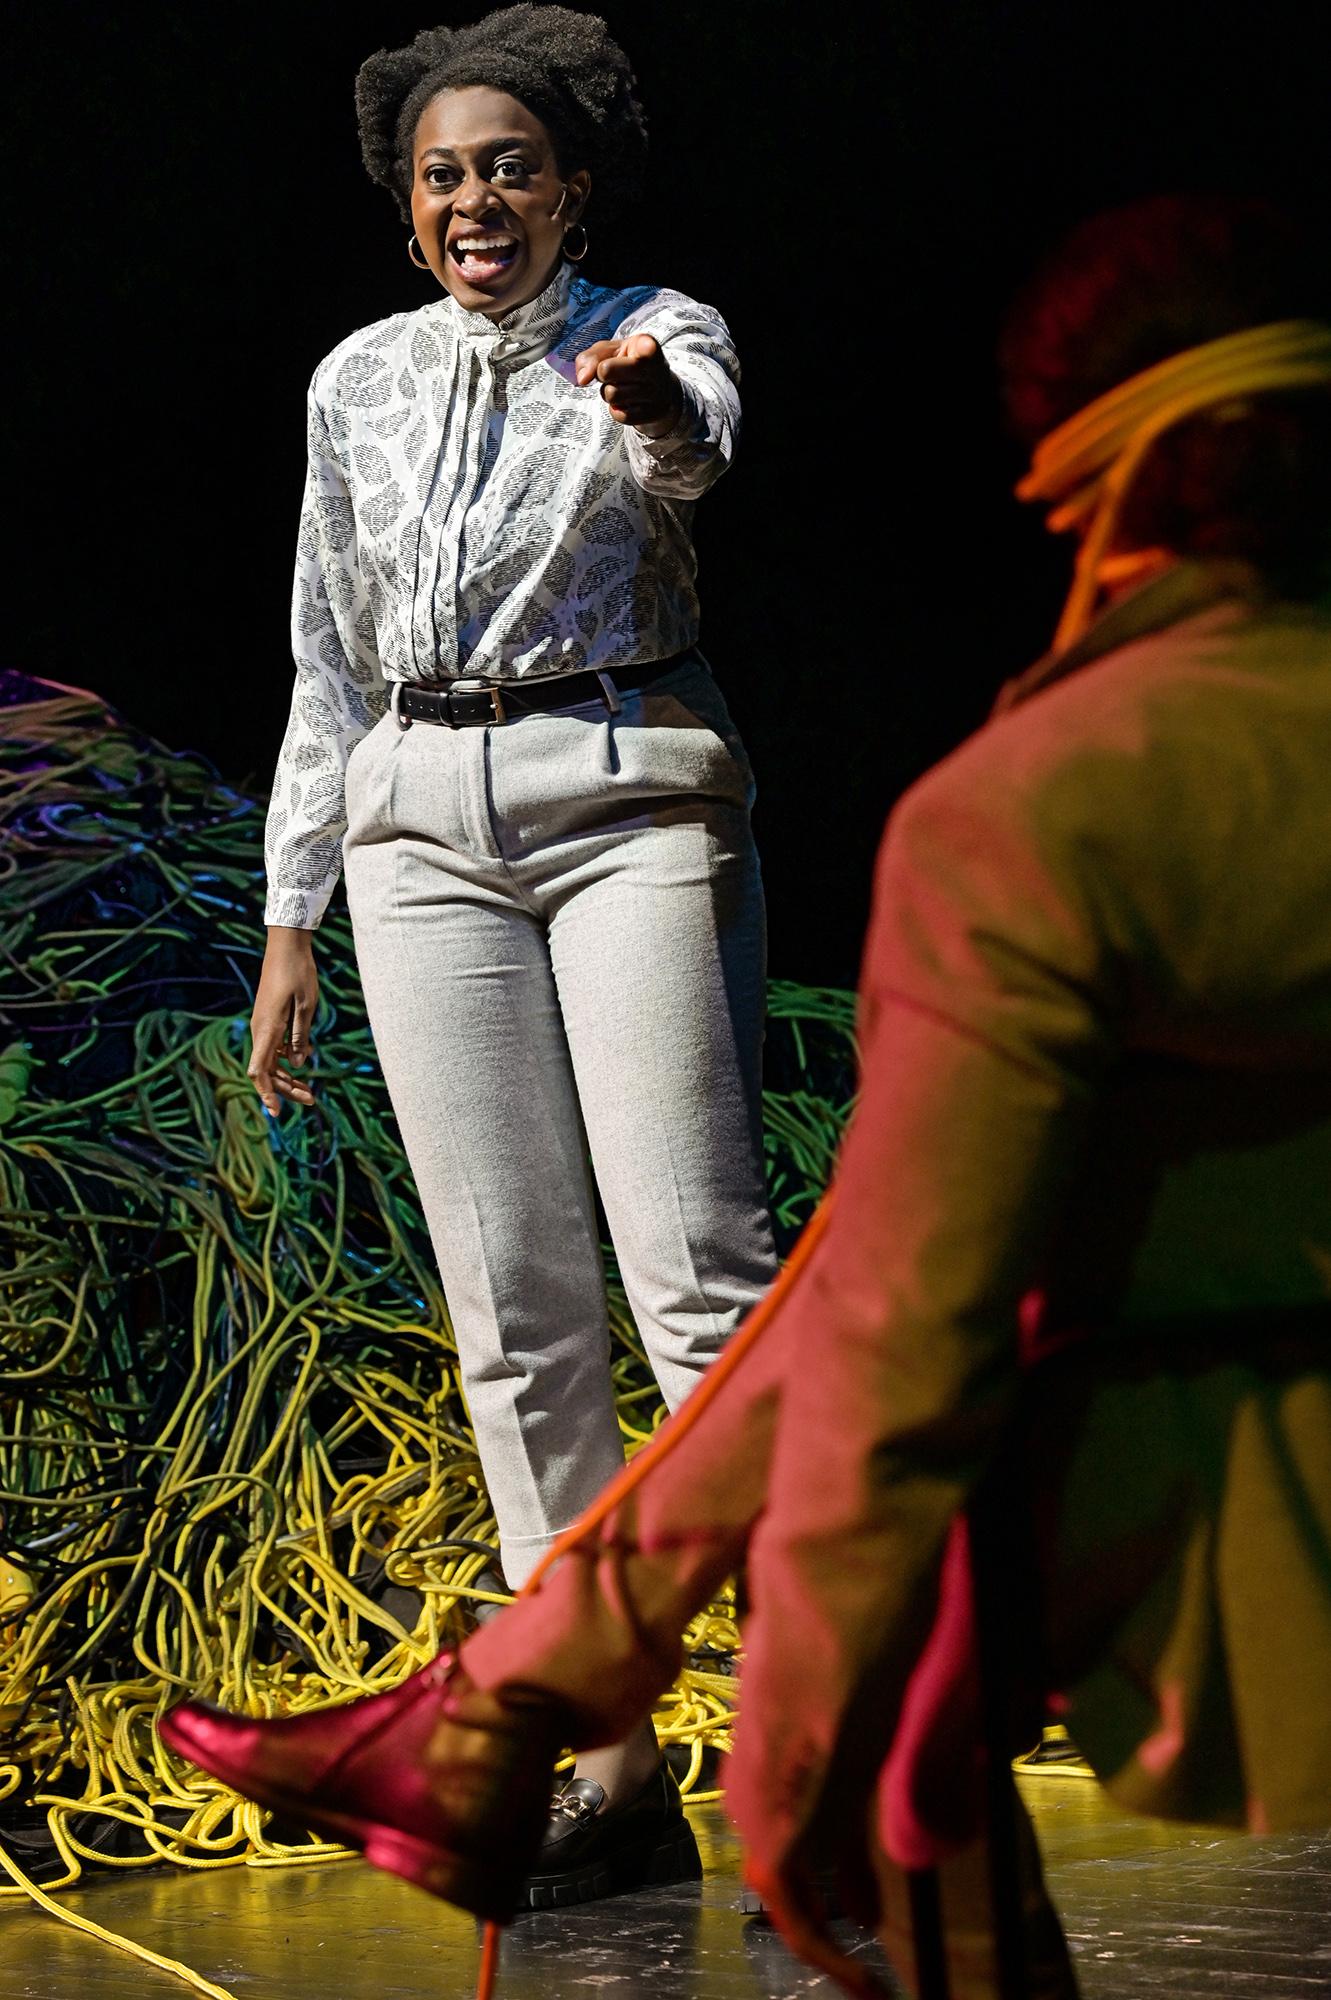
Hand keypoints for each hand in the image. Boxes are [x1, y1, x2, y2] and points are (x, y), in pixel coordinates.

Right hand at [248, 927, 318, 1115]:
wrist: (286, 946)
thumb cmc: (299, 973)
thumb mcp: (307, 1006)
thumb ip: (300, 1036)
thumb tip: (296, 1064)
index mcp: (267, 1029)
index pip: (259, 1071)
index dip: (266, 1094)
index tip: (276, 1112)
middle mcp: (260, 1030)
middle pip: (266, 1071)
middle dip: (285, 1090)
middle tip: (310, 1100)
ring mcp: (262, 1025)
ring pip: (269, 1061)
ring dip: (286, 1078)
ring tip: (308, 1091)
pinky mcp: (268, 1019)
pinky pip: (272, 1047)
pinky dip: (285, 1060)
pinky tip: (303, 1059)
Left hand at [574, 333, 683, 435]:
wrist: (658, 390)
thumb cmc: (630, 364)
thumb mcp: (611, 351)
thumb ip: (591, 357)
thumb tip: (582, 379)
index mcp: (647, 345)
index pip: (645, 346)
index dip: (642, 348)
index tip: (644, 350)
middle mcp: (656, 369)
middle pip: (606, 370)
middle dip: (601, 373)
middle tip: (611, 373)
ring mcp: (657, 393)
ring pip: (612, 394)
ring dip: (608, 393)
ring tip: (621, 387)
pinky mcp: (653, 413)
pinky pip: (620, 415)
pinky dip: (616, 410)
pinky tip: (627, 402)